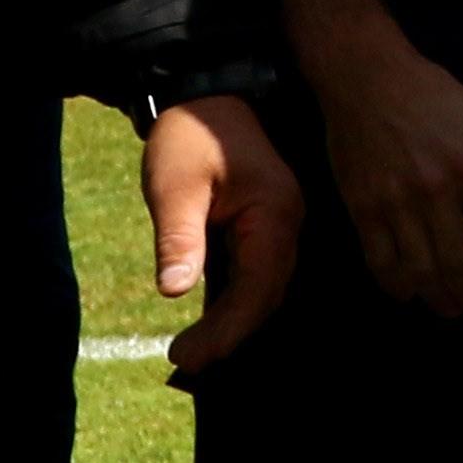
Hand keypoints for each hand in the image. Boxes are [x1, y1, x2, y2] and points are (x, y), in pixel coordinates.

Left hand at [140, 92, 300, 374]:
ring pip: (268, 288)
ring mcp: (283, 226)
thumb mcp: (174, 187)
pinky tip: (213, 322)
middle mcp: (289, 224)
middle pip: (269, 294)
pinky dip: (239, 303)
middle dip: (231, 334)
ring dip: (236, 323)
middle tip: (183, 364)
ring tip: (192, 352)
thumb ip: (179, 239)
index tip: (188, 359)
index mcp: (275, 214)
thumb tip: (173, 292)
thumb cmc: (189, 138)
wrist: (207, 98)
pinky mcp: (268, 227)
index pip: (259, 286)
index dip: (228, 328)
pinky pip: (262, 275)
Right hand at [302, 17, 462, 315]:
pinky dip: (396, 284)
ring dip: (439, 297)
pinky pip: (380, 260)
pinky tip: (409, 293)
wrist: (366, 79)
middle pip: (460, 261)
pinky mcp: (361, 209)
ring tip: (452, 308)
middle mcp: (437, 190)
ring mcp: (395, 203)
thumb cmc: (434, 95)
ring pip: (421, 269)